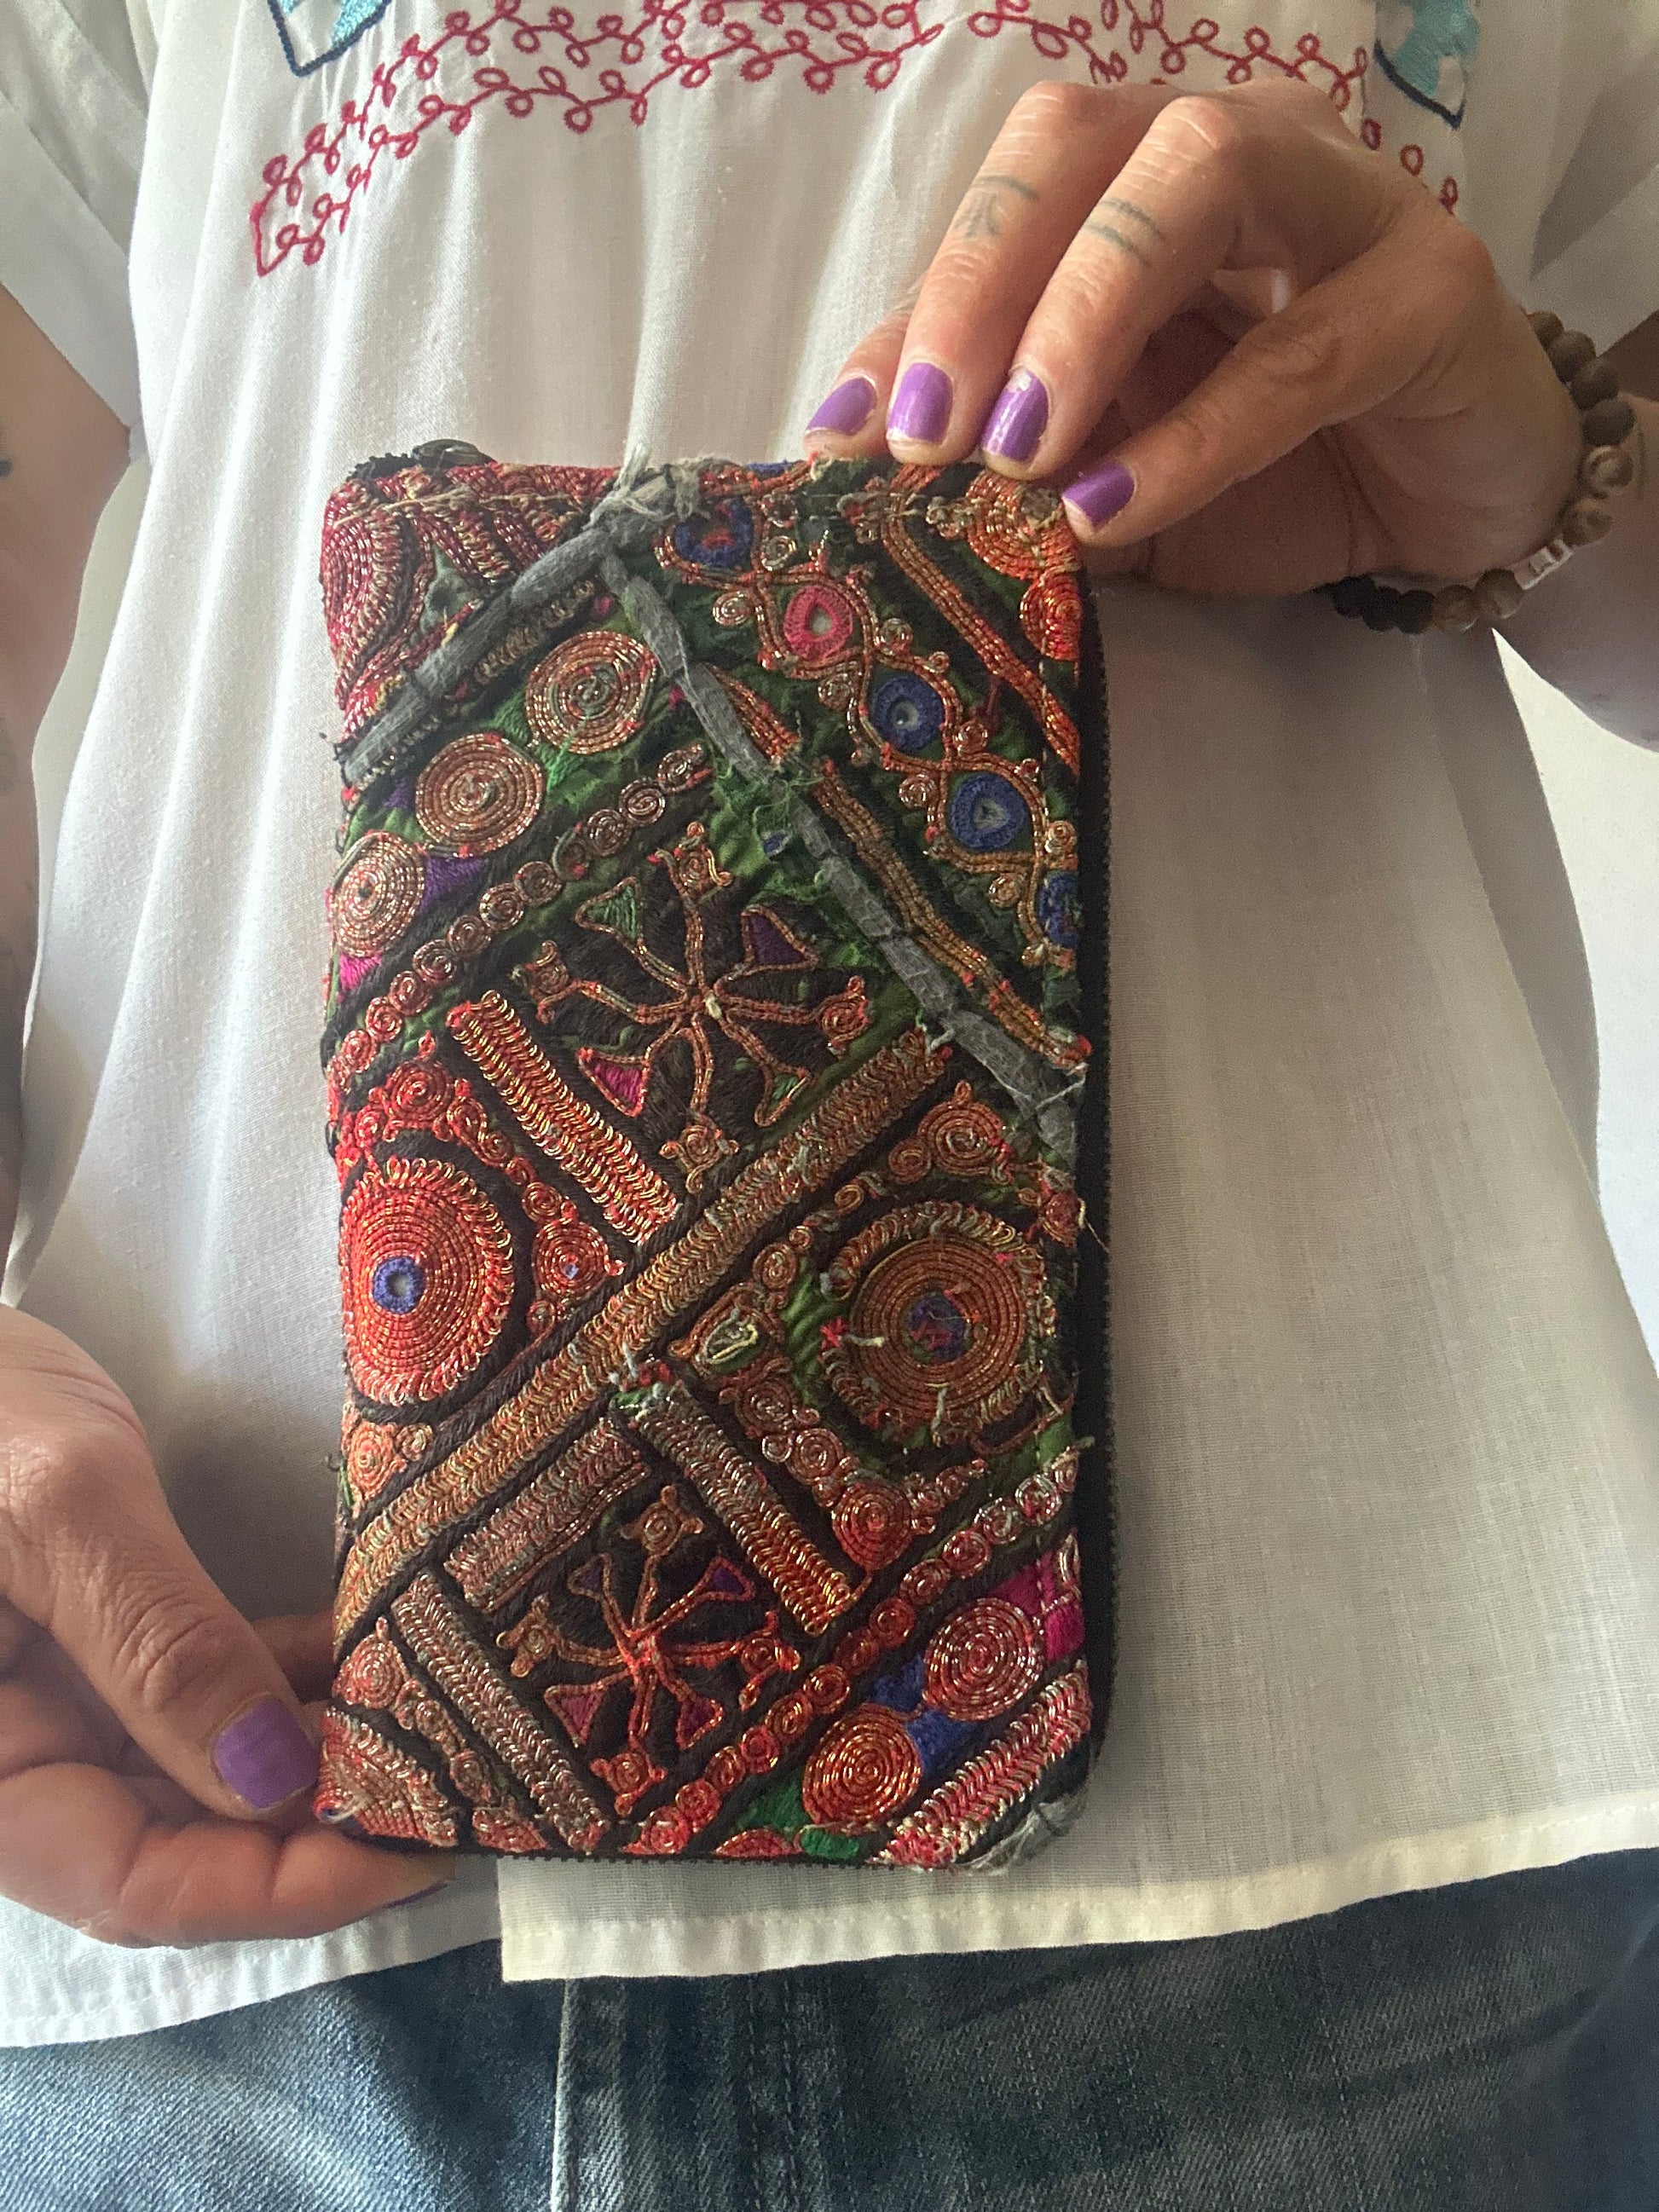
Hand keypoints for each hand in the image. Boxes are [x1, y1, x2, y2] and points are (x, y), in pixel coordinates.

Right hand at [0, 1308, 450, 1944]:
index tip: (416, 1849)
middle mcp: (11, 1760)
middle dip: (316, 1827)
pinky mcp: (92, 1646)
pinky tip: (371, 1661)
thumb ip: (162, 1642)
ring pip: (198, 1776)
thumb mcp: (57, 1503)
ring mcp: (52, 1704)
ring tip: (437, 1728)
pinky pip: (196, 1698)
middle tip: (458, 1784)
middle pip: (176, 1843)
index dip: (278, 1886)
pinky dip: (281, 1688)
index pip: (132, 1880)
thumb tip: (276, 1777)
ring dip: (313, 1758)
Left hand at [804, 80, 1582, 598]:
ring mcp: (1345, 201)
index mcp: (1139, 181)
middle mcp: (1236, 152)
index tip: (840, 437)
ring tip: (1016, 459)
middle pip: (1077, 145)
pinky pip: (1297, 352)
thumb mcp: (1112, 471)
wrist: (1446, 511)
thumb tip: (874, 480)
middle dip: (978, 286)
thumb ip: (1012, 461)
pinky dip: (1193, 436)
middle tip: (924, 435)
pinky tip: (1114, 507)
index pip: (1003, 206)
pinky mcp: (1433, 291)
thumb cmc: (1273, 472)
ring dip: (1078, 320)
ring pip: (1193, 182)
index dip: (914, 314)